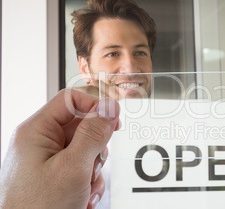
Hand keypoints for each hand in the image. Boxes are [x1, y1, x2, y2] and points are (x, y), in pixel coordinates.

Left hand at [0, 89, 119, 208]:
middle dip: (96, 148)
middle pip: (82, 126)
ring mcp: (47, 160)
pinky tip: (83, 197)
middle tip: (93, 164)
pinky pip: (81, 167)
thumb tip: (109, 108)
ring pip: (86, 149)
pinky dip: (88, 181)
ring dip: (94, 169)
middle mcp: (40, 142)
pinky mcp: (54, 175)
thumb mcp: (73, 167)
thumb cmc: (38, 208)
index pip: (71, 100)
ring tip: (85, 188)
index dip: (96, 106)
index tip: (115, 121)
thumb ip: (93, 135)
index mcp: (37, 131)